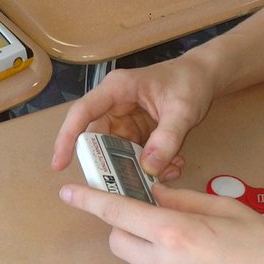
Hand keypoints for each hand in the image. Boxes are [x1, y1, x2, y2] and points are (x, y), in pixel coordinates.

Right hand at [51, 55, 217, 179]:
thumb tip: (148, 168)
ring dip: (135, 167)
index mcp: (117, 90)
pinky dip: (150, 164)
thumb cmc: (189, 82)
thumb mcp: (182, 109)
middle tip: (124, 186)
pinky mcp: (136, 131)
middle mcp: (114, 105)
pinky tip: (172, 167)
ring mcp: (125, 120)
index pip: (82, 113)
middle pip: (97, 138)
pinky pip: (133, 154)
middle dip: (109, 164)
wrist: (204, 77)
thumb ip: (167, 138)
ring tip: (164, 174)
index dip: (67, 138)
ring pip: (116, 151)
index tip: (59, 164)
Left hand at [58, 182, 263, 263]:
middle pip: (117, 239)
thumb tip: (152, 192)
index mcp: (176, 233)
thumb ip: (182, 199)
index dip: (89, 200)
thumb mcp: (226, 208)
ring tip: (184, 238)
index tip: (70, 191)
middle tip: (149, 211)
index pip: (117, 213)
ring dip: (144, 244)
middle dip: (123, 223)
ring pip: (135, 261)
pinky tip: (196, 261)